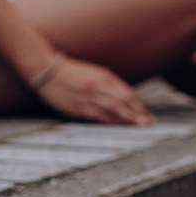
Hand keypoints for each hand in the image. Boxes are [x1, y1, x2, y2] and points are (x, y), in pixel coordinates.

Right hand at [34, 56, 154, 124]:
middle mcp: (98, 86)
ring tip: (140, 126)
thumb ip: (107, 84)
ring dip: (128, 119)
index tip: (147, 114)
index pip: (126, 92)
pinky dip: (111, 122)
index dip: (138, 104)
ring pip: (113, 109)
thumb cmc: (70, 72)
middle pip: (123, 101)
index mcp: (103, 76)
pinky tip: (119, 127)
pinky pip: (98, 116)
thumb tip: (124, 98)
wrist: (45, 70)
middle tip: (150, 123)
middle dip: (138, 113)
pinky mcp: (77, 107)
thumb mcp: (92, 73)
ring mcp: (87, 97)